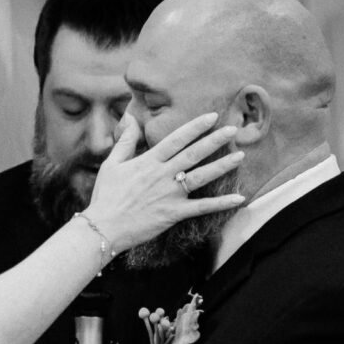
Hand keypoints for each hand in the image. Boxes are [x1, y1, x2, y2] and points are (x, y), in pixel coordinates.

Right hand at [82, 112, 245, 250]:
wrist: (103, 227)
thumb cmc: (105, 196)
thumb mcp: (111, 164)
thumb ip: (125, 141)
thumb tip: (130, 118)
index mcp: (148, 161)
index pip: (176, 139)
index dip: (195, 126)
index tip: (212, 116)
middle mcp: (162, 175)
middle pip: (193, 154)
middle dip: (215, 140)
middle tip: (233, 129)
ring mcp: (169, 194)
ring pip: (201, 176)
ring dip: (222, 166)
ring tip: (241, 156)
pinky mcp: (173, 213)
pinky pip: (201, 207)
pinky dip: (221, 203)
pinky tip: (239, 198)